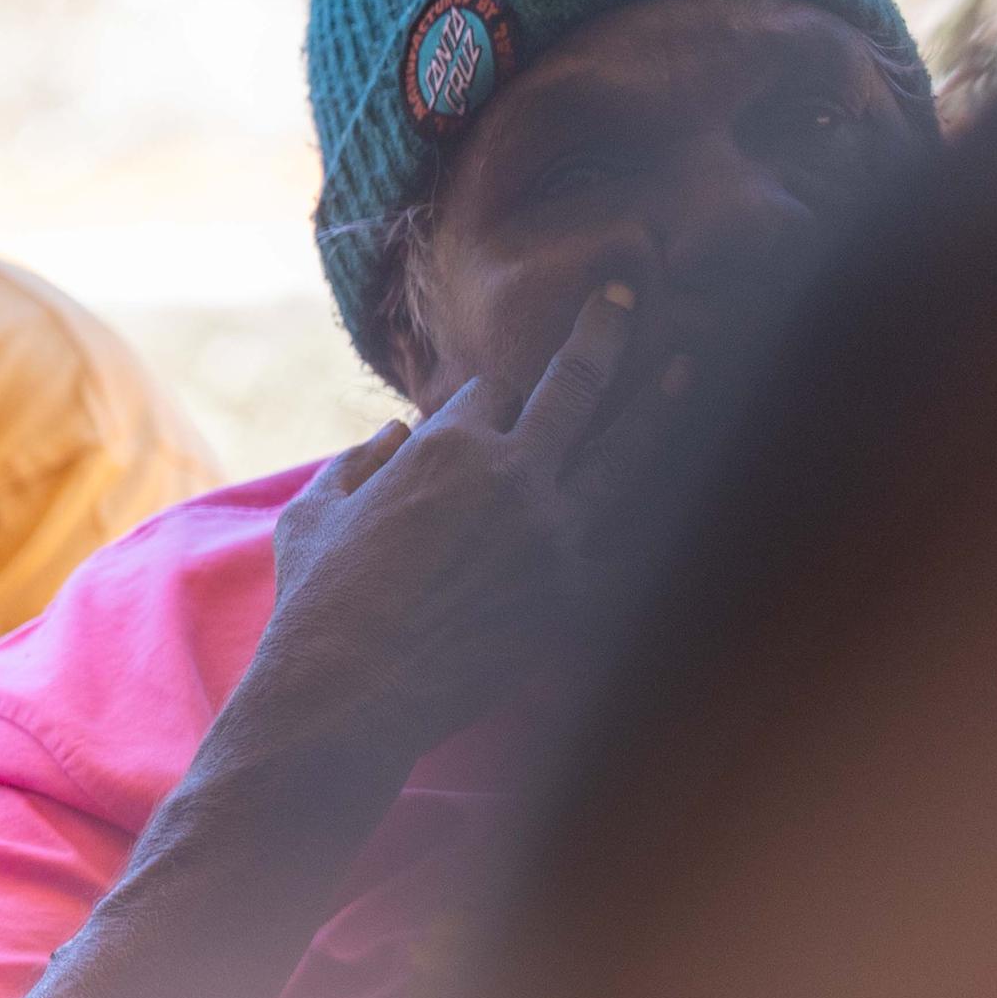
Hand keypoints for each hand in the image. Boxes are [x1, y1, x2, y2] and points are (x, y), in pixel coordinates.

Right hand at [244, 272, 648, 769]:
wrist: (349, 696)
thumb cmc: (317, 603)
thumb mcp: (311, 514)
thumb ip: (354, 464)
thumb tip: (390, 436)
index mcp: (445, 446)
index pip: (489, 393)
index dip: (488, 395)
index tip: (490, 402)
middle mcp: (513, 474)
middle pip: (576, 386)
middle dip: (602, 335)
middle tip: (625, 302)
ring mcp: (556, 534)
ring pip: (628, 450)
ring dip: (658, 403)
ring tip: (685, 366)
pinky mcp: (578, 592)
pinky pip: (633, 533)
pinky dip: (659, 501)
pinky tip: (682, 478)